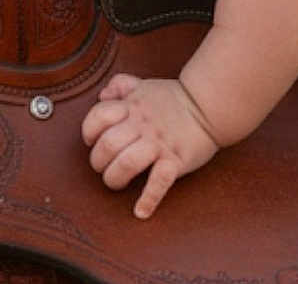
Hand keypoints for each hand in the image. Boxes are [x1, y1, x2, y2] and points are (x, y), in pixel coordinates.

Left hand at [81, 74, 219, 217]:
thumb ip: (120, 86)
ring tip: (119, 183)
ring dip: (115, 179)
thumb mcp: (144, 85)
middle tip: (106, 166)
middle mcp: (141, 125)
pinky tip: (141, 211)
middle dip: (99, 162)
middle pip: (107, 145)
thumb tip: (102, 96)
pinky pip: (159, 181)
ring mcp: (158, 144)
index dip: (89, 132)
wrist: (208, 105)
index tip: (94, 141)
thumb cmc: (172, 99)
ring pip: (126, 164)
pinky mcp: (175, 161)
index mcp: (132, 107)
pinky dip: (148, 199)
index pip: (98, 117)